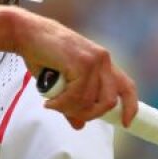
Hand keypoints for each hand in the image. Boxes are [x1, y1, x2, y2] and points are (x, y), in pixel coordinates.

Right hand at [15, 12, 137, 128]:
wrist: (27, 34)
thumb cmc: (43, 54)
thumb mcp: (62, 82)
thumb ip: (73, 102)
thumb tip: (79, 124)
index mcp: (103, 63)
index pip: (127, 86)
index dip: (130, 107)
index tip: (125, 123)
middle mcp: (103, 60)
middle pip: (109, 101)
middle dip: (89, 114)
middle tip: (70, 113)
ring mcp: (94, 61)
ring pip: (89, 101)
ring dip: (69, 109)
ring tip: (54, 104)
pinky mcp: (82, 63)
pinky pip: (76, 95)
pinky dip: (61, 104)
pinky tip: (50, 101)